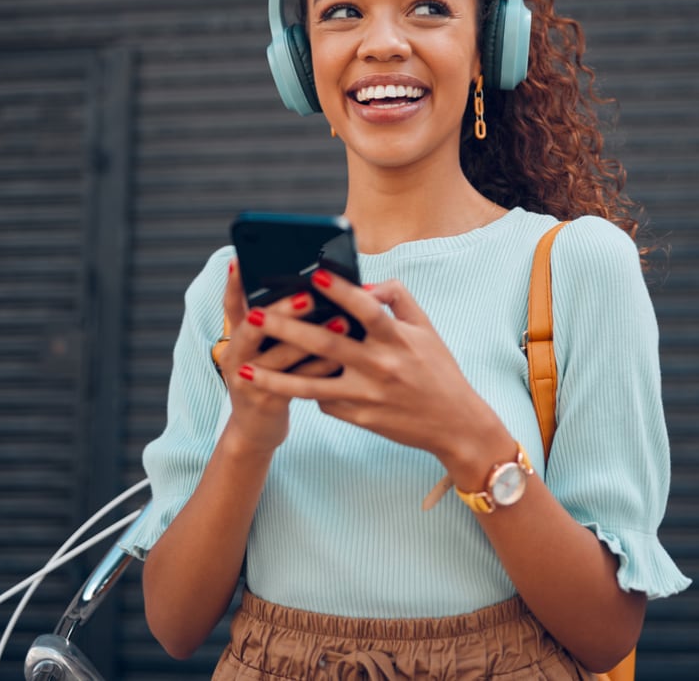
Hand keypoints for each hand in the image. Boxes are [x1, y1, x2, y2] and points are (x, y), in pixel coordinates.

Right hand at [216, 260, 347, 451]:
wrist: (255, 428)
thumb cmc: (269, 376)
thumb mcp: (260, 347)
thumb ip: (275, 321)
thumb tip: (308, 286)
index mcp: (235, 336)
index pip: (232, 304)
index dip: (235, 282)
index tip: (243, 259)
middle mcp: (235, 355)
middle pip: (253, 327)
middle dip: (281, 310)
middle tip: (308, 296)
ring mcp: (247, 380)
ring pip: (278, 355)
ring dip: (310, 338)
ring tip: (341, 322)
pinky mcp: (266, 401)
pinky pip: (297, 382)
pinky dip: (321, 367)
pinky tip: (344, 356)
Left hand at [236, 269, 507, 472]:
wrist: (454, 425)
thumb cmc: (438, 371)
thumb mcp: (426, 329)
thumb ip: (397, 299)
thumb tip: (365, 285)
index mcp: (397, 339)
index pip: (366, 309)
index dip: (341, 290)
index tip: (314, 273)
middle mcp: (380, 366)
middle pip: (326, 344)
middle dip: (287, 329)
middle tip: (255, 315)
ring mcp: (367, 396)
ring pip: (312, 385)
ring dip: (275, 377)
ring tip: (244, 370)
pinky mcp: (358, 418)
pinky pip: (324, 401)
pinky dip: (305, 389)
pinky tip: (283, 383)